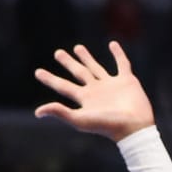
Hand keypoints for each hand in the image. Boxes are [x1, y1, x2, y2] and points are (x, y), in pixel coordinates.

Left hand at [34, 41, 155, 141]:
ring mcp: (111, 85)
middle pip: (78, 73)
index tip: (37, 72)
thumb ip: (61, 113)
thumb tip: (38, 112)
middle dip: (68, 63)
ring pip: (96, 68)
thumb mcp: (80, 120)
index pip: (63, 86)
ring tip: (77, 47)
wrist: (133, 127)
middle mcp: (96, 90)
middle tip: (58, 53)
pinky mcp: (127, 81)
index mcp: (85, 99)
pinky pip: (122, 64)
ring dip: (87, 58)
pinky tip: (113, 44)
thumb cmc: (107, 126)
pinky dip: (118, 54)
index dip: (50, 79)